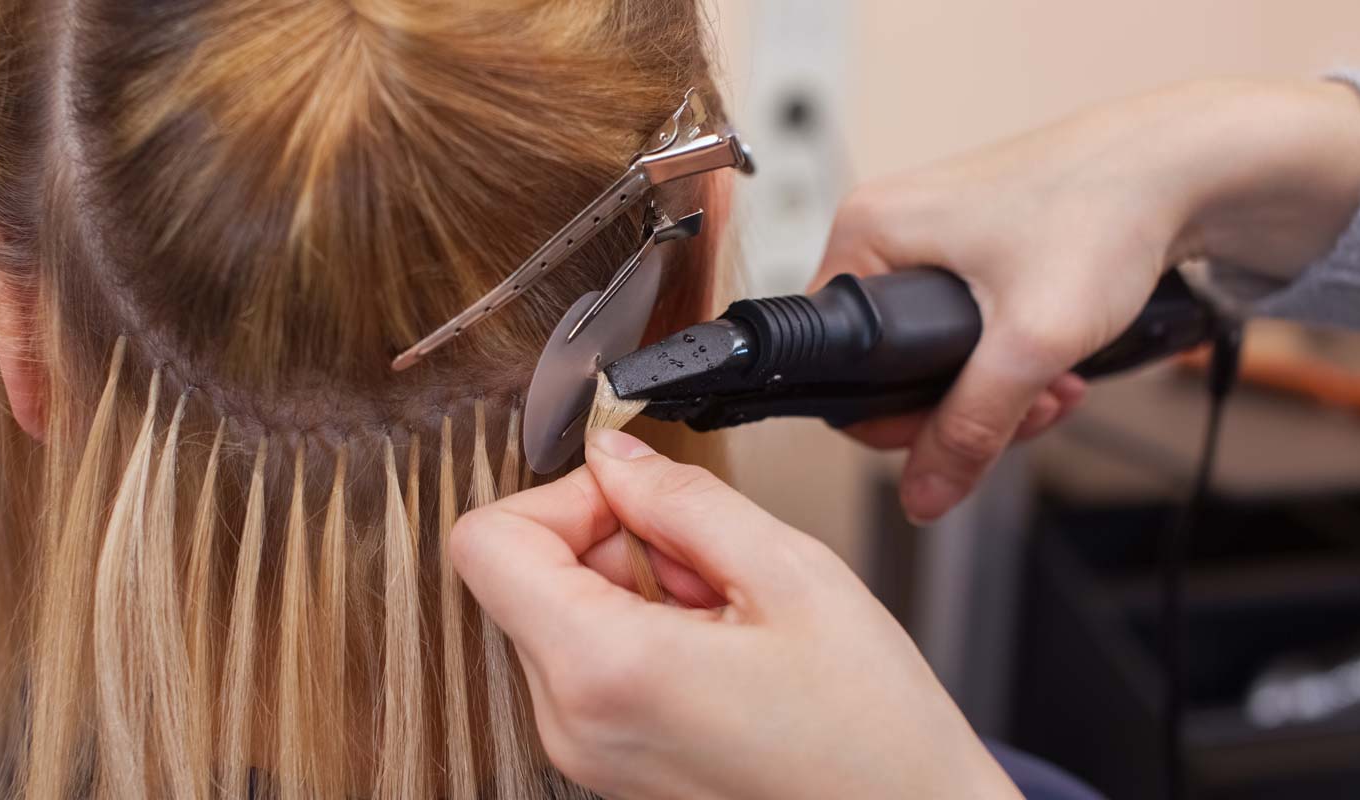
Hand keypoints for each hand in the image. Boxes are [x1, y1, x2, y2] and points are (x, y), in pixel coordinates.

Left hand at [450, 429, 1019, 799]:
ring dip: (631, 585)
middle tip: (705, 560)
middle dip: (609, 540)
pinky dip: (640, 630)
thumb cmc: (871, 730)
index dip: (559, 496)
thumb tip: (615, 455)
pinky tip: (717, 644)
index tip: (633, 498)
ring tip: (724, 610)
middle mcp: (571, 723)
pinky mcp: (607, 760)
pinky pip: (587, 662)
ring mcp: (585, 750)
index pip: (487, 543)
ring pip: (557, 613)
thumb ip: (683, 499)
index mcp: (603, 672)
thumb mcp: (790, 574)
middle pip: (522, 576)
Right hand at [815, 78, 1359, 522]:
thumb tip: (922, 496)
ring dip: (996, 389)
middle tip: (1024, 409)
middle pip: (887, 364)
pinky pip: (965, 326)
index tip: (957, 430)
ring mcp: (930, 234)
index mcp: (866, 232)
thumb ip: (969, 428)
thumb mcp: (1030, 341)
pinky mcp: (972, 243)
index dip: (893, 418)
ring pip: (932, 352)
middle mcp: (887, 228)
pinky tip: (1057, 362)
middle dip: (961, 406)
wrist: (1184, 165)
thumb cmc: (1105, 210)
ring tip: (1054, 387)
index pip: (836, 361)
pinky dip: (1009, 356)